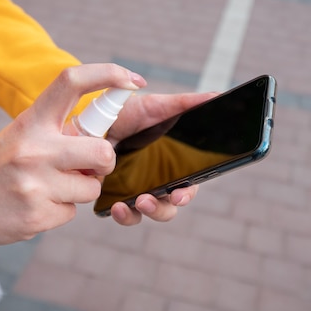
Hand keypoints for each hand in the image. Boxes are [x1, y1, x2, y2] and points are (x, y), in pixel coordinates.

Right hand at [0, 64, 145, 243]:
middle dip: (105, 162)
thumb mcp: (22, 134)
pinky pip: (72, 212)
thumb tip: (101, 140)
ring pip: (91, 187)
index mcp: (32, 120)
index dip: (109, 74)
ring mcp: (35, 184)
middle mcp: (35, 148)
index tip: (133, 79)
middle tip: (90, 166)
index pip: (72, 81)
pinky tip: (37, 205)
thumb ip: (58, 133)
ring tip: (50, 188)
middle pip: (102, 151)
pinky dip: (61, 211)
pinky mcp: (36, 215)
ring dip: (80, 190)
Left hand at [106, 91, 217, 224]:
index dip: (186, 194)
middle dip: (161, 208)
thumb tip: (215, 96)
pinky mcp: (115, 195)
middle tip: (147, 200)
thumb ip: (184, 103)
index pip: (188, 185)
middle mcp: (157, 181)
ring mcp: (135, 190)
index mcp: (173, 164)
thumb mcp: (156, 105)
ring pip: (147, 213)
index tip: (179, 195)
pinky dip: (123, 215)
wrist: (95, 117)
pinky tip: (116, 207)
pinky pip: (124, 214)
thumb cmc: (131, 112)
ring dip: (143, 213)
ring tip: (132, 204)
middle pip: (168, 206)